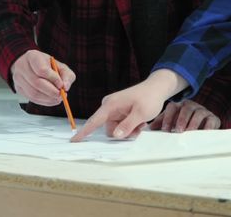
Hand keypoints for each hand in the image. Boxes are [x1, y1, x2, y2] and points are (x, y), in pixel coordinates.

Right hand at [9, 50, 75, 106]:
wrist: (32, 66)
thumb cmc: (47, 65)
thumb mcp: (60, 65)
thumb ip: (66, 75)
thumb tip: (65, 87)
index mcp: (32, 56)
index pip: (42, 70)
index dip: (53, 79)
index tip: (61, 85)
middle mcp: (22, 66)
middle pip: (36, 83)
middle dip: (51, 91)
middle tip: (61, 95)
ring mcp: (18, 78)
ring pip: (33, 93)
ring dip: (48, 98)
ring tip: (58, 98)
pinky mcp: (19, 89)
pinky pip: (32, 99)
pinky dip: (44, 102)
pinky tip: (51, 99)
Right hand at [71, 69, 188, 141]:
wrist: (157, 88)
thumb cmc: (149, 98)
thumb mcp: (141, 114)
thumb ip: (127, 126)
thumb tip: (115, 136)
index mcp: (110, 105)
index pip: (94, 121)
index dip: (84, 132)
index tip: (73, 141)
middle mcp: (109, 107)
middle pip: (110, 130)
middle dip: (124, 133)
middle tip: (138, 128)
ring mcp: (114, 110)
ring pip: (117, 130)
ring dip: (129, 131)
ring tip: (141, 123)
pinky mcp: (119, 112)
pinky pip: (121, 126)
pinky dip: (131, 127)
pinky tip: (140, 121)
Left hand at [149, 100, 220, 132]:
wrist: (203, 128)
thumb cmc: (183, 126)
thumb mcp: (171, 124)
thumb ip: (161, 124)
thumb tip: (147, 129)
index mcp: (179, 106)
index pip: (172, 107)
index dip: (168, 117)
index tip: (165, 129)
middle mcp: (191, 106)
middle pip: (186, 108)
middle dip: (181, 119)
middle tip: (177, 130)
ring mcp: (203, 111)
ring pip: (198, 113)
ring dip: (193, 123)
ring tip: (188, 132)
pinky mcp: (213, 118)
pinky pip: (211, 120)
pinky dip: (207, 126)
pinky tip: (203, 133)